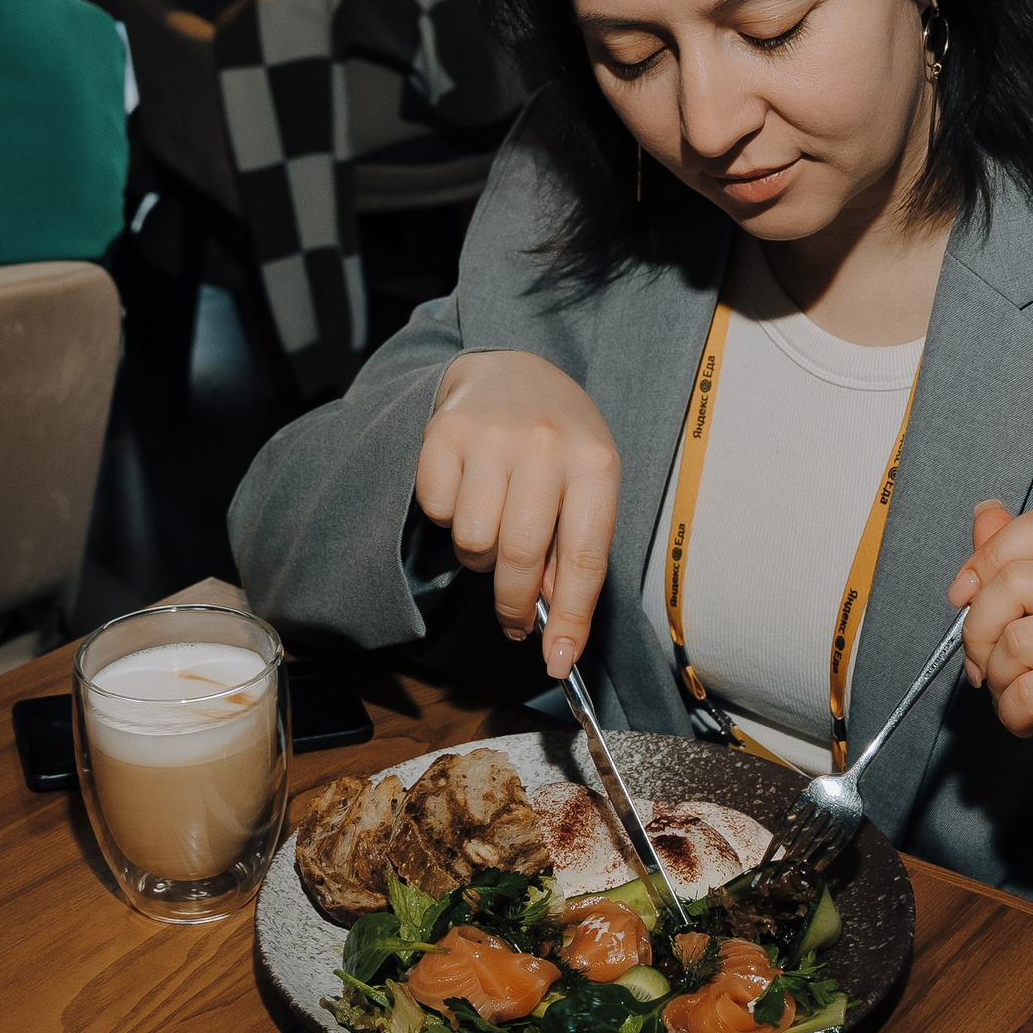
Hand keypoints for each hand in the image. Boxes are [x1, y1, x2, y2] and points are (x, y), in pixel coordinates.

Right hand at [416, 351, 621, 679]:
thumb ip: (573, 550)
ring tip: (494, 525)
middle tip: (513, 619)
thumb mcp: (586, 486)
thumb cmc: (558, 443)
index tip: (558, 661)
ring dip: (480, 554)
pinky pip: (437, 511)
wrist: (510, 371)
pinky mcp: (443, 432)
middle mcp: (545, 445)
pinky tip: (468, 491)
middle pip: (520, 556)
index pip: (584, 558)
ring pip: (473, 540)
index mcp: (595, 462)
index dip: (570, 619)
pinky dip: (448, 517)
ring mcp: (491, 435)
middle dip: (514, 604)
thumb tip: (552, 625)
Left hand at [947, 500, 1032, 849]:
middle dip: (977, 632)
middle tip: (984, 666)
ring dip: (997, 680)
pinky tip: (1029, 720)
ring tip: (1015, 696)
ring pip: (1017, 641)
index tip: (966, 598)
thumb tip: (985, 511)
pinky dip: (1012, 713)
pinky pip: (1029, 689)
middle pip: (1014, 582)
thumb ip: (1015, 564)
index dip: (989, 557)